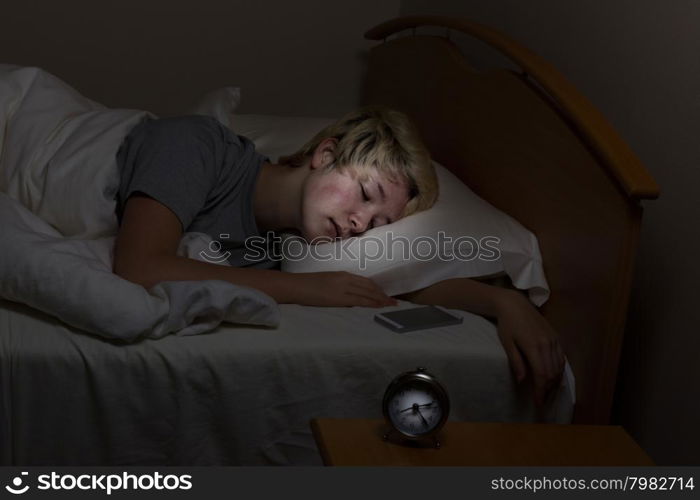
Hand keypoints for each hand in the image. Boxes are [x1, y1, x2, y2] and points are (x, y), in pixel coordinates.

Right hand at [288, 271, 397, 307]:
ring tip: (390, 305)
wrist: (297, 286)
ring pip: (368, 294)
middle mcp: (346, 279)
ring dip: (380, 300)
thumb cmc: (308, 285)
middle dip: (382, 295)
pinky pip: (360, 301)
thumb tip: (349, 297)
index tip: (384, 293)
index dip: (376, 288)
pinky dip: (371, 303)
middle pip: (369, 287)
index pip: (365, 281)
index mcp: (343, 274)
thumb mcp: (327, 281)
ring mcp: (344, 288)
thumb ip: (339, 287)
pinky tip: (378, 306)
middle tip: (393, 301)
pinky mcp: (340, 298)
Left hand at [495, 291, 565, 407]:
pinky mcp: (556, 337)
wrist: (514, 304)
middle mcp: (547, 344)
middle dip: (547, 389)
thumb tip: (522, 381)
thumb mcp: (507, 343)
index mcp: (534, 347)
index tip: (538, 403)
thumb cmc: (507, 324)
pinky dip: (559, 369)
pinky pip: (561, 357)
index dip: (540, 391)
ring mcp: (554, 340)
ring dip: (554, 381)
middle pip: (552, 373)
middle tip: (541, 400)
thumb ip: (516, 362)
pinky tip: (553, 376)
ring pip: (559, 366)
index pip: (541, 375)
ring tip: (546, 391)